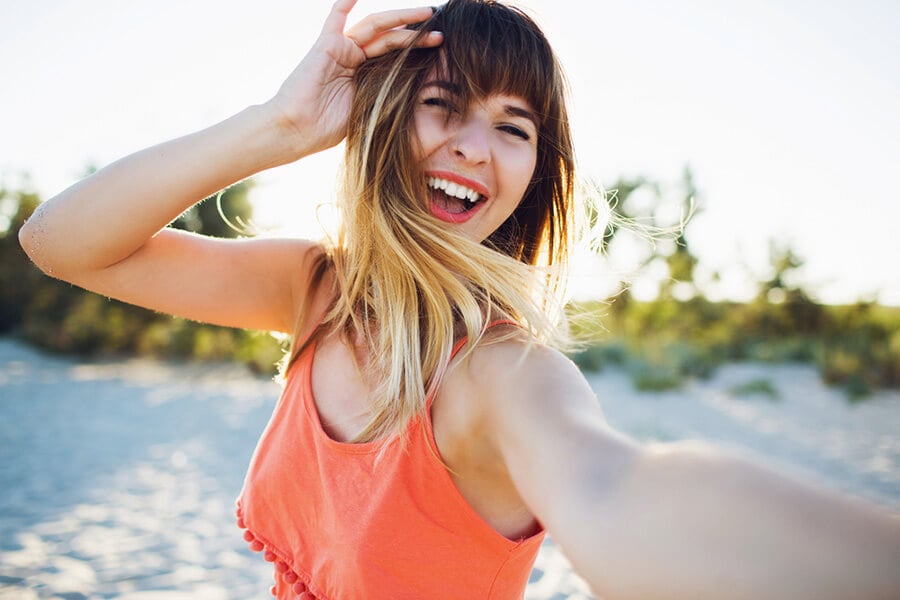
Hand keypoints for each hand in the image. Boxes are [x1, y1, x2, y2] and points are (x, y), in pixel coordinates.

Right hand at [266, 0, 441, 156]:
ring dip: (401, 18)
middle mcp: (355, 59)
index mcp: (366, 76)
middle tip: (439, 32)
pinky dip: (346, 1)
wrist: (297, 129)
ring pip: (375, 27)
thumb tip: (421, 95)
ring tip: (426, 14)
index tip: (440, 47)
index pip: (395, 56)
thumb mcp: (368, 112)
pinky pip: (337, 17)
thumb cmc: (328, 129)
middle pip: (390, 39)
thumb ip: (386, 97)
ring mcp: (342, 50)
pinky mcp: (327, 45)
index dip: (417, 50)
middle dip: (416, 34)